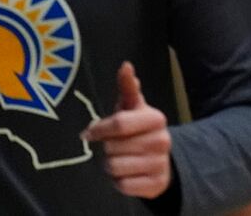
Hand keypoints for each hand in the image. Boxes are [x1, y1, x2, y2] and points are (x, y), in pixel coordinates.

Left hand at [84, 62, 172, 200]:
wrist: (161, 160)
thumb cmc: (139, 129)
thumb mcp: (133, 108)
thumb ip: (128, 88)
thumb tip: (126, 65)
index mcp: (156, 118)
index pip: (118, 124)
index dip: (99, 130)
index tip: (88, 133)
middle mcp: (162, 140)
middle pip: (113, 148)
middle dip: (108, 149)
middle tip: (115, 147)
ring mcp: (160, 163)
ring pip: (115, 168)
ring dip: (111, 166)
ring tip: (121, 160)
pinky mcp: (156, 184)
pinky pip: (123, 186)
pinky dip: (120, 182)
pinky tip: (128, 174)